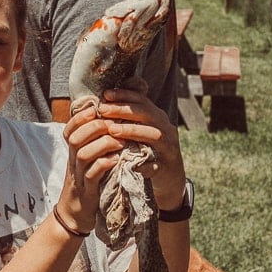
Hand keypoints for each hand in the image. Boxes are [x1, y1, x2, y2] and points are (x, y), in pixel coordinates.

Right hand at [58, 101, 123, 232]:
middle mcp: (73, 162)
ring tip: (119, 143)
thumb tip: (108, 121)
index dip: (80, 117)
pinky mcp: (87, 191)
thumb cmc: (88, 183)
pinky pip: (92, 175)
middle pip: (75, 138)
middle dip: (94, 127)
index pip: (69, 129)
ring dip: (102, 144)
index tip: (95, 108)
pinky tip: (116, 160)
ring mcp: (79, 177)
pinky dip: (104, 164)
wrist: (76, 214)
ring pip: (83, 154)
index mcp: (73, 152)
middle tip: (113, 125)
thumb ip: (93, 143)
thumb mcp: (87, 161)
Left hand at [96, 87, 185, 207]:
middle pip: (147, 114)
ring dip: (132, 130)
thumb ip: (129, 117)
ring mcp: (168, 148)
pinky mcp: (166, 167)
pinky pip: (155, 165)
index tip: (105, 95)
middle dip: (123, 110)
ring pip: (155, 135)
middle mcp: (166, 129)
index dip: (124, 95)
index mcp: (158, 118)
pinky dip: (143, 164)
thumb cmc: (147, 150)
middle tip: (103, 110)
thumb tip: (105, 99)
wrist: (168, 177)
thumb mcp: (141, 130)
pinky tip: (128, 162)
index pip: (142, 101)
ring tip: (112, 130)